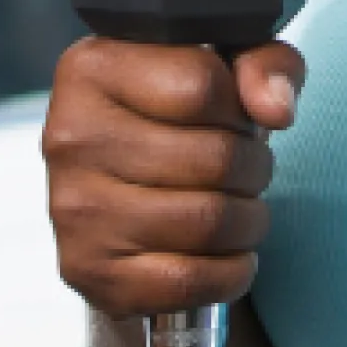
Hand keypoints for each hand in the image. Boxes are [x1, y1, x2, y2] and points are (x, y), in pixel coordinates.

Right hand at [43, 36, 303, 314]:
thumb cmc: (177, 120)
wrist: (119, 192)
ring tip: (238, 208)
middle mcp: (70, 136)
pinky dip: (230, 273)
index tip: (234, 118)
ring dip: (248, 221)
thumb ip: (264, 64)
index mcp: (93, 69)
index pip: (203, 85)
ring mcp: (74, 209)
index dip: (241, 108)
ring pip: (210, 222)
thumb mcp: (226, 66)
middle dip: (254, 169)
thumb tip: (276, 109)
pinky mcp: (87, 270)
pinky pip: (189, 282)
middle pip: (215, 158)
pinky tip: (225, 253)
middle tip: (244, 172)